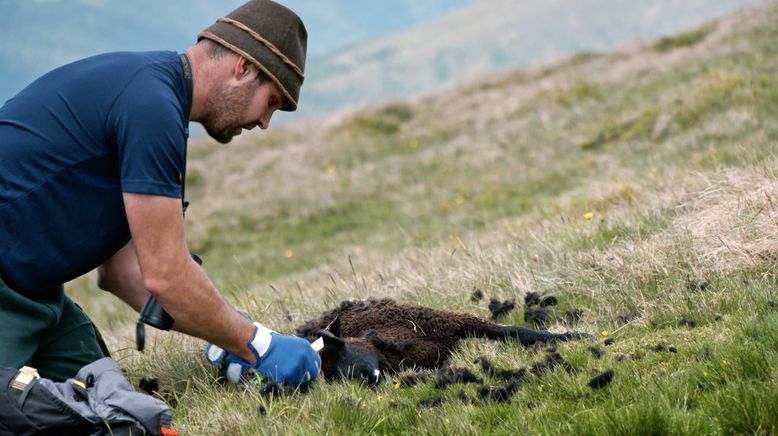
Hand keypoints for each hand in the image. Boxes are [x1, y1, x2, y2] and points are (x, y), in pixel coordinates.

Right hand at [206, 322, 320, 384]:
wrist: (262, 347)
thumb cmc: (276, 344)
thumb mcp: (293, 343)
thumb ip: (303, 352)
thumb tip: (308, 362)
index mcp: (306, 348)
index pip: (317, 362)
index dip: (314, 367)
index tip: (311, 370)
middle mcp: (304, 357)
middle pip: (313, 373)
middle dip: (307, 375)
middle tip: (301, 376)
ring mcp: (297, 366)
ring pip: (300, 378)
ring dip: (294, 377)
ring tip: (285, 370)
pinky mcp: (288, 374)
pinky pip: (290, 381)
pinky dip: (286, 379)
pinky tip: (280, 372)